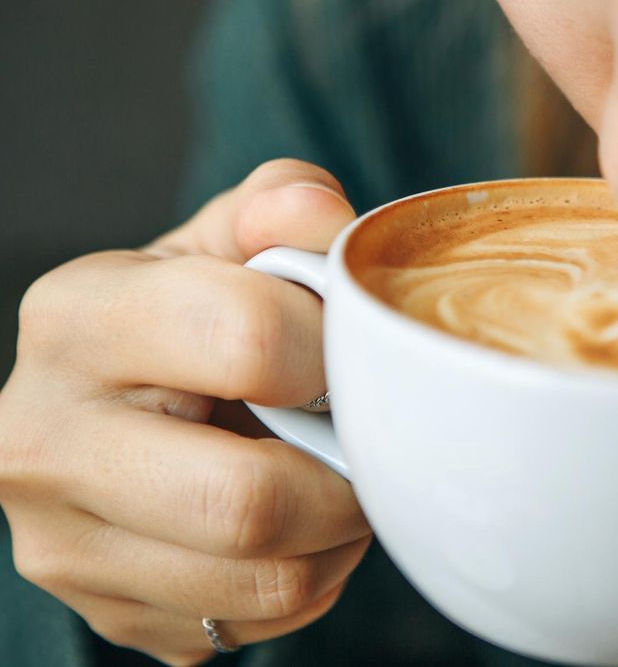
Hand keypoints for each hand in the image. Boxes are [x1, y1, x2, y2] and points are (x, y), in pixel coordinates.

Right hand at [0, 159, 370, 665]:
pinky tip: (296, 527)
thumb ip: (279, 207)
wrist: (120, 401)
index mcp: (77, 320)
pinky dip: (308, 579)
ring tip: (333, 477)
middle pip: (248, 501)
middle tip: (361, 438)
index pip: (248, 340)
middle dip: (343, 475)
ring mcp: (63, 545)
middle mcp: (41, 440)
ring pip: (263, 582)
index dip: (336, 348)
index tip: (350, 350)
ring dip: (336, 535)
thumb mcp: (225, 240)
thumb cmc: (189, 311)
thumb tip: (323, 218)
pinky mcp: (105, 610)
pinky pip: (252, 624)